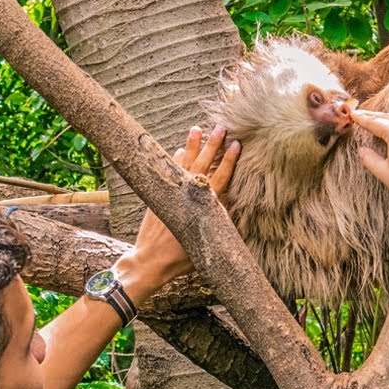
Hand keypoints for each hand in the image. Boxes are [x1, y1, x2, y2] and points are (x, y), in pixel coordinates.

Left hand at [118, 126, 240, 297]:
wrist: (151, 261)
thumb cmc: (182, 259)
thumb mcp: (210, 242)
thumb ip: (220, 223)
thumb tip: (231, 207)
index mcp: (206, 205)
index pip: (222, 177)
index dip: (230, 160)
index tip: (238, 144)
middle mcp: (190, 195)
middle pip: (204, 163)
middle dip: (214, 144)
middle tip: (222, 127)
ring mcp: (173, 193)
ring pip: (184, 162)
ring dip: (191, 145)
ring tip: (197, 128)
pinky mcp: (159, 195)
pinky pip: (170, 171)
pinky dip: (175, 160)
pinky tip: (179, 150)